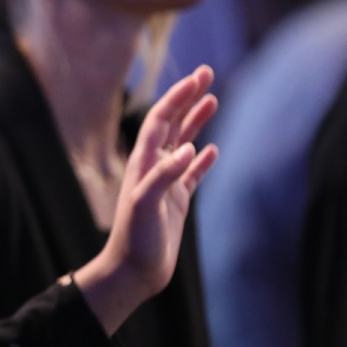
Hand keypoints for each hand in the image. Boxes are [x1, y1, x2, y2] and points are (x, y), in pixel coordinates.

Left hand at [75, 65, 217, 333]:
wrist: (132, 273)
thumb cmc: (135, 240)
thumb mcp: (146, 205)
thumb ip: (164, 176)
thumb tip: (191, 148)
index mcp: (143, 163)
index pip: (161, 120)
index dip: (177, 97)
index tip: (197, 78)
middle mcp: (153, 168)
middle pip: (173, 124)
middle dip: (188, 98)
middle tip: (208, 73)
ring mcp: (166, 184)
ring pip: (185, 144)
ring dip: (197, 121)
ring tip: (213, 100)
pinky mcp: (176, 203)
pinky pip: (192, 174)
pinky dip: (203, 160)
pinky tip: (213, 149)